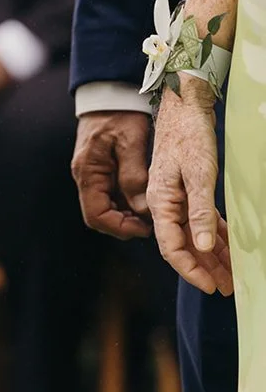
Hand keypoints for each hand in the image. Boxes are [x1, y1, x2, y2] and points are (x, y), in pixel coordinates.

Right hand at [72, 110, 152, 238]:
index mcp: (88, 170)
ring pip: (104, 206)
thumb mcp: (131, 142)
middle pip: (98, 215)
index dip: (120, 228)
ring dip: (125, 214)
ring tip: (150, 211)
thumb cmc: (120, 113)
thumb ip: (134, 177)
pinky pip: (108, 194)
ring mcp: (89, 171)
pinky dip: (124, 201)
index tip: (145, 228)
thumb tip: (142, 211)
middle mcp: (84, 174)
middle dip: (123, 224)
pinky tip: (142, 197)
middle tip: (150, 223)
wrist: (110, 90)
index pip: (96, 215)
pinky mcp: (98, 167)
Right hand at [147, 77, 232, 295]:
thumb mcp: (199, 174)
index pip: (171, 246)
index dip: (190, 269)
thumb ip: (199, 211)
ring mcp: (176, 195)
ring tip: (230, 274)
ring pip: (193, 233)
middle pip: (182, 244)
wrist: (185, 104)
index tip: (210, 285)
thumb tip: (202, 246)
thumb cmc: (188, 135)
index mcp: (159, 200)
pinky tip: (227, 246)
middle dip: (204, 268)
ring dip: (211, 254)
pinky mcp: (188, 188)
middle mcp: (164, 202)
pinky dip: (213, 234)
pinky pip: (199, 218)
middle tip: (227, 287)